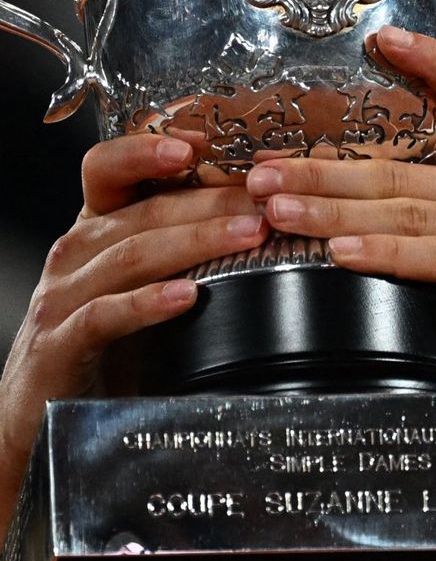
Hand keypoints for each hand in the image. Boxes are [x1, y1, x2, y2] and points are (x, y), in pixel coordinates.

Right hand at [0, 134, 268, 518]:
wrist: (42, 421)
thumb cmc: (108, 347)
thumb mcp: (145, 286)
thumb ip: (187, 251)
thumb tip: (268, 217)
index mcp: (96, 229)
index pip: (108, 168)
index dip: (149, 147)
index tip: (202, 139)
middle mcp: (74, 254)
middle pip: (140, 209)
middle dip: (209, 199)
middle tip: (267, 197)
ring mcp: (60, 299)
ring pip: (130, 254)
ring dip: (194, 241)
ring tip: (249, 235)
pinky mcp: (59, 346)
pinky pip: (104, 316)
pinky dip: (147, 303)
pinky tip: (187, 297)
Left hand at [246, 26, 435, 399]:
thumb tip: (379, 239)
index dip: (428, 62)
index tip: (379, 41)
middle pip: (403, 166)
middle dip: (321, 167)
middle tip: (257, 169)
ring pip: (409, 208)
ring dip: (332, 209)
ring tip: (275, 207)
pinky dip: (387, 254)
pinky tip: (342, 255)